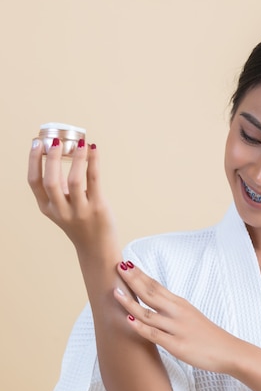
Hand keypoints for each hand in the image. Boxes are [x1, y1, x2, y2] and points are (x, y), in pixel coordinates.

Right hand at [28, 138, 116, 252]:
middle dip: (51, 158)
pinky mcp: (98, 208)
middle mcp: (61, 210)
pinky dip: (93, 162)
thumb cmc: (80, 224)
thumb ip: (59, 187)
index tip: (37, 143)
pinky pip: (94, 180)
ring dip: (76, 158)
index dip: (33, 160)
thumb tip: (58, 155)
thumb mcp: (62, 208)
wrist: (97, 249)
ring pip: (74, 180)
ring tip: (80, 143)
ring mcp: (80, 210)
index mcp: (48, 208)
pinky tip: (93, 149)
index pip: (34, 182)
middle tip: (56, 140)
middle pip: (50, 181)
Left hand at [114, 261, 237, 372]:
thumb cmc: (207, 335)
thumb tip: (154, 300)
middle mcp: (178, 312)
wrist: (229, 351)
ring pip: (149, 313)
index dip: (140, 275)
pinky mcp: (177, 345)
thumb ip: (172, 307)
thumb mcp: (190, 314)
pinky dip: (141, 327)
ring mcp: (177, 328)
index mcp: (180, 304)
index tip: (126, 264)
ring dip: (131, 302)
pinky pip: (155, 335)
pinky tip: (129, 320)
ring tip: (116, 292)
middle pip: (151, 293)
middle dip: (133, 280)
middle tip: (118, 266)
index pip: (156, 285)